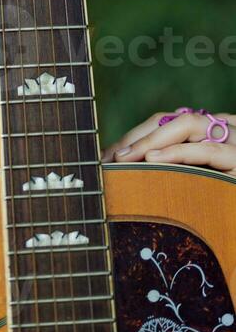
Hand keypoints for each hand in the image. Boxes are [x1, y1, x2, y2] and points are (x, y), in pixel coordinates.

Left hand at [101, 108, 235, 176]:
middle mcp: (227, 132)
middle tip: (110, 160)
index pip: (169, 122)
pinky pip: (208, 150)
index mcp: (214, 135)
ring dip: (152, 140)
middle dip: (139, 136)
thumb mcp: (194, 187)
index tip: (107, 158)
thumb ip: (172, 174)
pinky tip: (152, 162)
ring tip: (125, 159)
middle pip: (175, 120)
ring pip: (190, 126)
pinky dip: (178, 153)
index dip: (137, 136)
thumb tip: (118, 171)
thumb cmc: (225, 212)